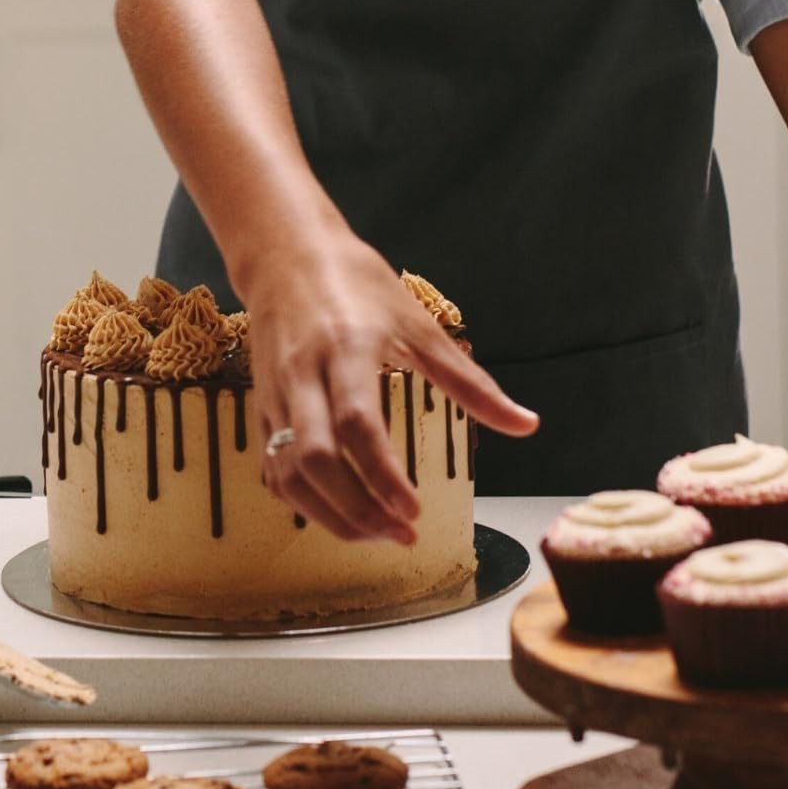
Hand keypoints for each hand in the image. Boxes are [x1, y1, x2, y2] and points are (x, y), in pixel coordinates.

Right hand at [238, 230, 537, 545]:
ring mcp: (276, 392)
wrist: (285, 253)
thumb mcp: (419, 324)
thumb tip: (526, 424)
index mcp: (347, 349)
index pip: (359, 424)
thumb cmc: (357, 284)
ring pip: (288, 470)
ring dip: (329, 514)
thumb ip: (470, 382)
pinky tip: (336, 511)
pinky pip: (272, 466)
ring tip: (374, 533)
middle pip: (316, 458)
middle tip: (399, 534)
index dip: (384, 476)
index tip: (414, 511)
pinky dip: (301, 500)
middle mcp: (304, 374)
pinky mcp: (261, 404)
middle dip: (357, 509)